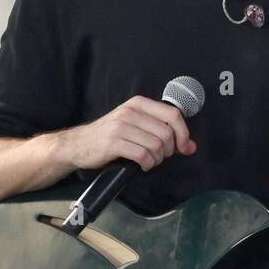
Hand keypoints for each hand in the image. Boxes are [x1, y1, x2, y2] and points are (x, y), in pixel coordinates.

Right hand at [58, 95, 195, 171]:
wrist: (77, 144)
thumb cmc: (111, 136)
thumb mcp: (136, 126)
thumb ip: (164, 132)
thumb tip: (191, 147)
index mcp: (139, 104)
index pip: (173, 114)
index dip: (183, 133)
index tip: (184, 147)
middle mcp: (130, 111)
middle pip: (166, 133)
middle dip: (169, 150)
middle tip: (160, 156)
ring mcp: (121, 126)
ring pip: (156, 145)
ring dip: (157, 159)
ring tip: (149, 160)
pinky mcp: (114, 142)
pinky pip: (143, 155)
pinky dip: (147, 164)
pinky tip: (142, 164)